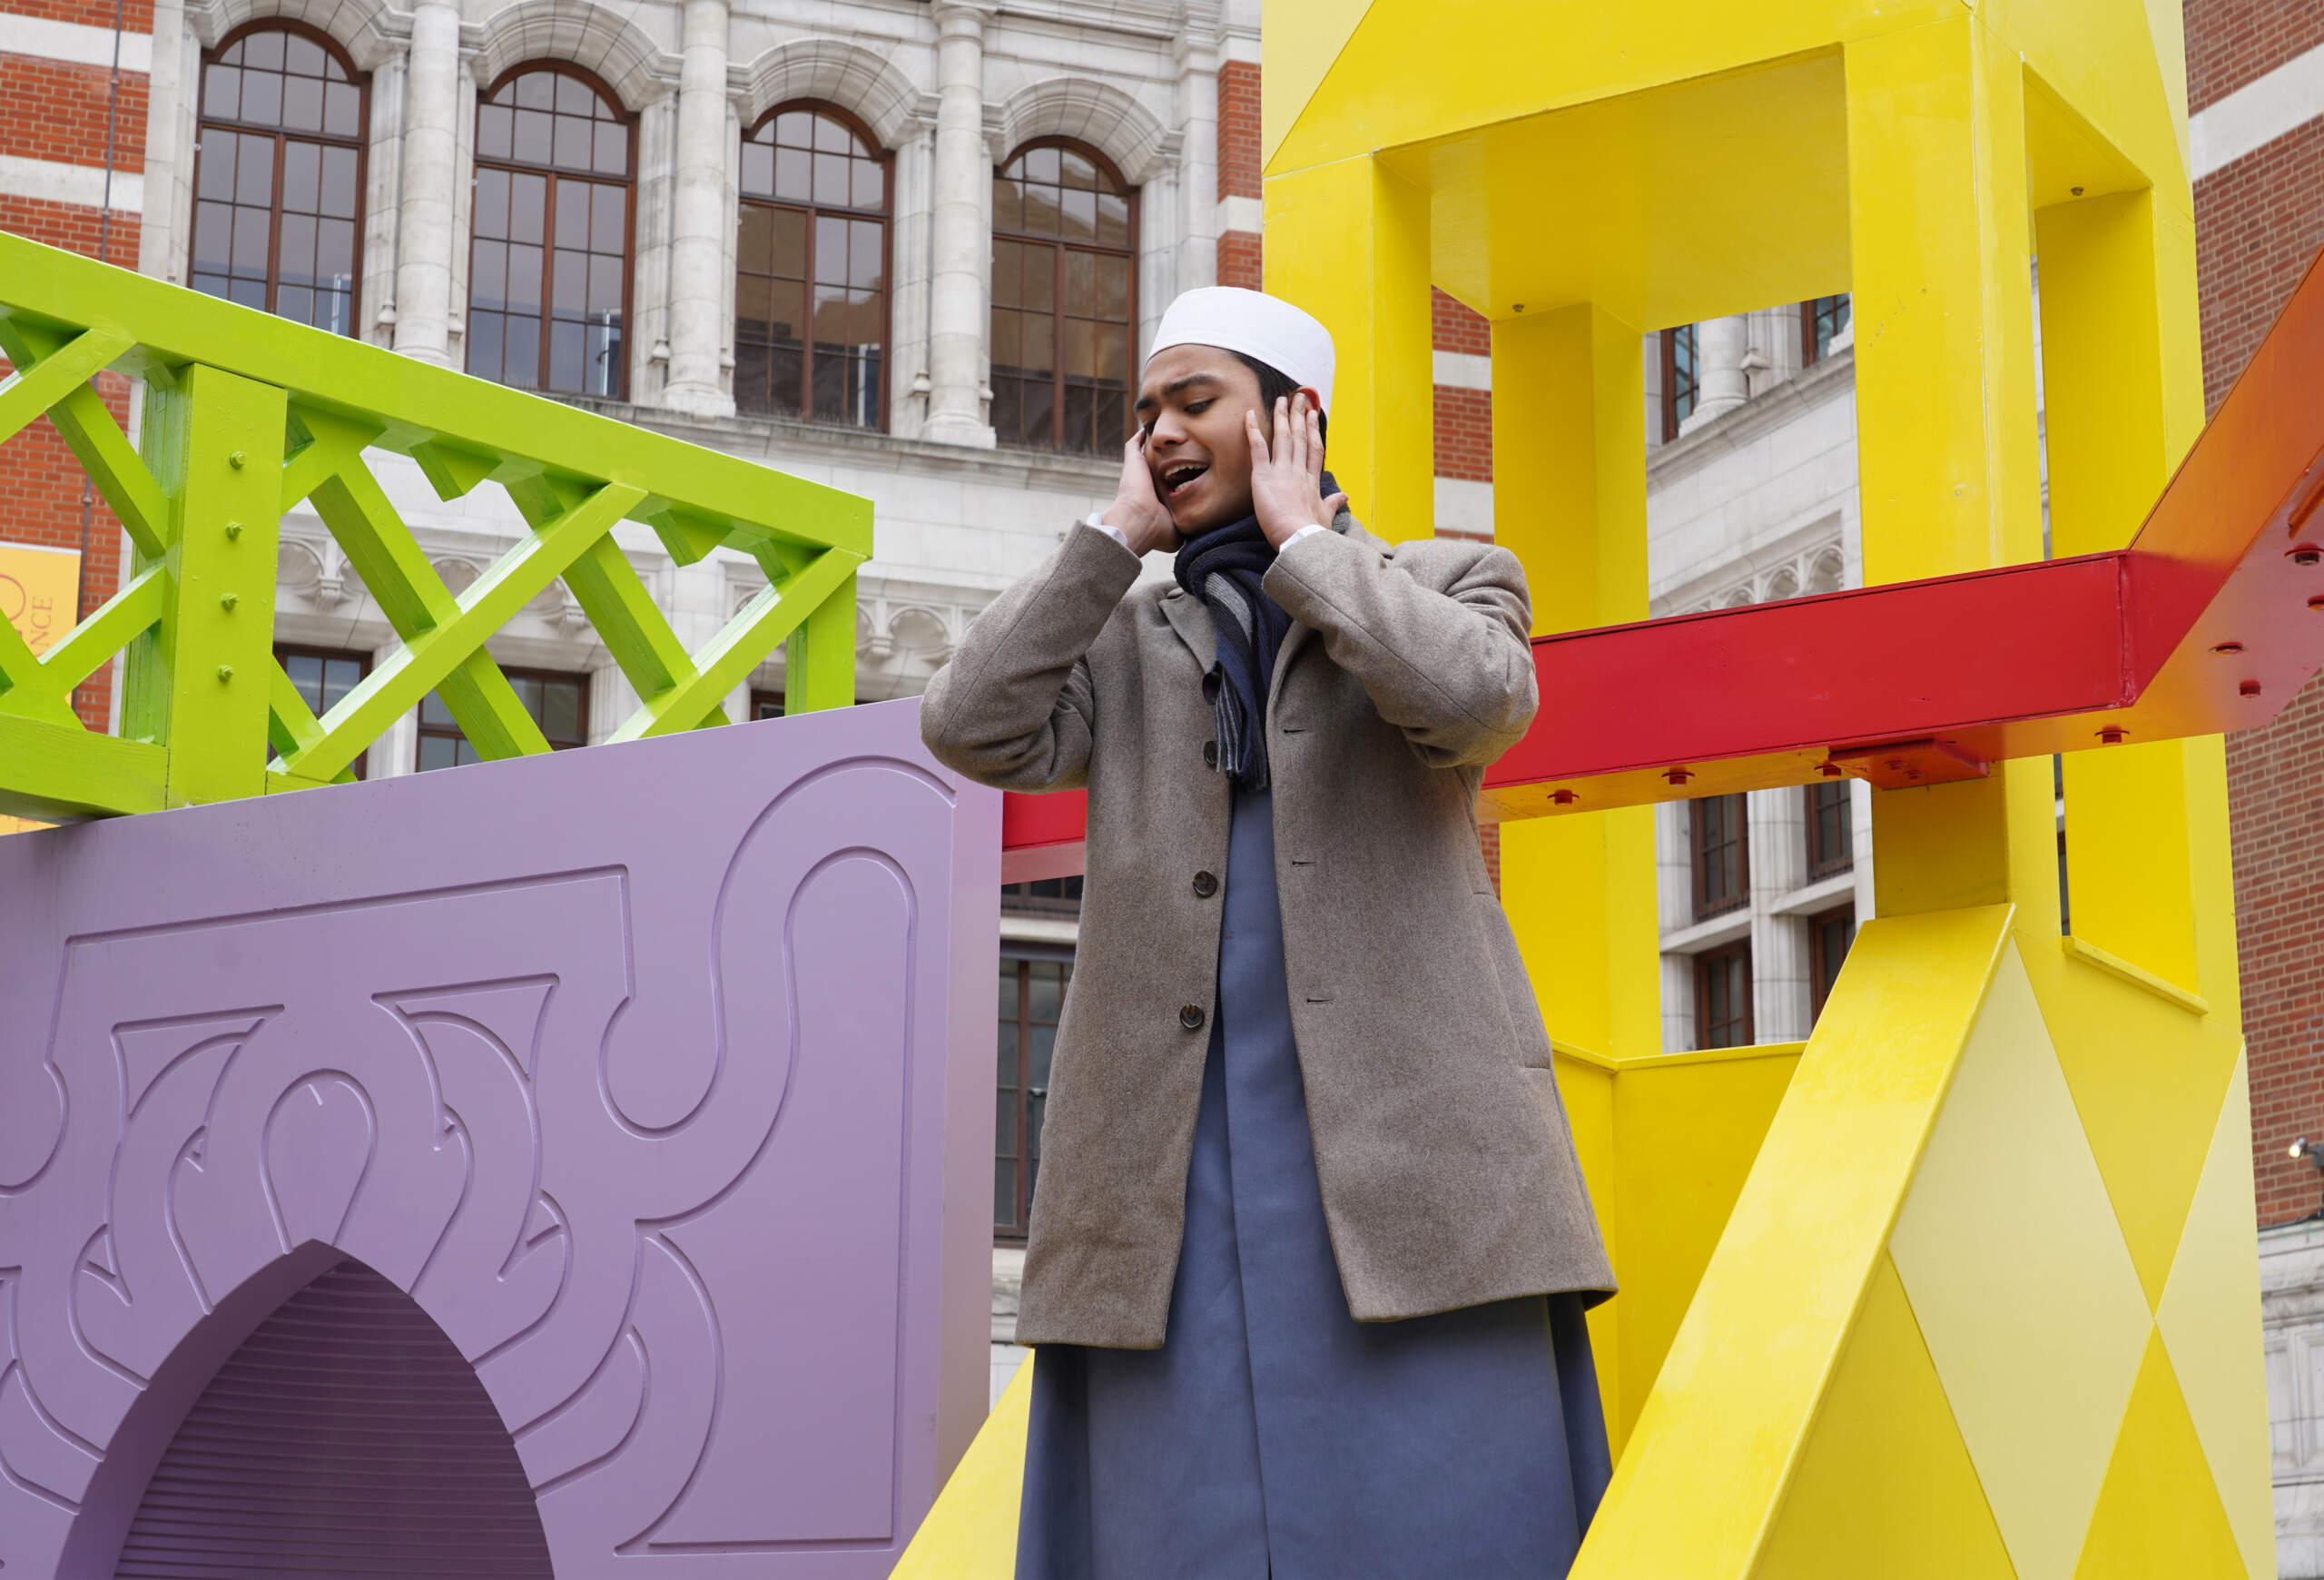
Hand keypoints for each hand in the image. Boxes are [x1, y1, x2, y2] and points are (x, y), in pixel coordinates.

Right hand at [1101, 432, 1178, 555]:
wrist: (1139, 522)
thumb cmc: (1157, 531)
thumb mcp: (1177, 534)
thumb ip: (1186, 527)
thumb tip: (1195, 530)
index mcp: (1154, 501)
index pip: (1165, 487)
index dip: (1175, 481)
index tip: (1189, 474)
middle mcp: (1146, 485)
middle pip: (1156, 468)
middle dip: (1165, 460)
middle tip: (1179, 448)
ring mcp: (1138, 472)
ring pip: (1145, 454)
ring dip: (1152, 445)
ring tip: (1162, 432)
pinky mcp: (1133, 461)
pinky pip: (1135, 443)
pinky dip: (1140, 434)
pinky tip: (1148, 425)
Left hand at [1247, 394, 1346, 549]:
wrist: (1299, 538)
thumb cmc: (1312, 533)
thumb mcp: (1325, 517)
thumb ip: (1333, 503)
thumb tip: (1344, 496)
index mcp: (1312, 481)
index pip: (1314, 449)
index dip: (1314, 430)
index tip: (1313, 415)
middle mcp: (1298, 471)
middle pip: (1301, 437)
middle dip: (1299, 415)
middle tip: (1299, 397)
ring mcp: (1282, 471)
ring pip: (1283, 437)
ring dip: (1282, 416)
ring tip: (1282, 399)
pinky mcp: (1264, 475)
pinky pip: (1258, 447)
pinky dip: (1252, 430)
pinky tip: (1248, 414)